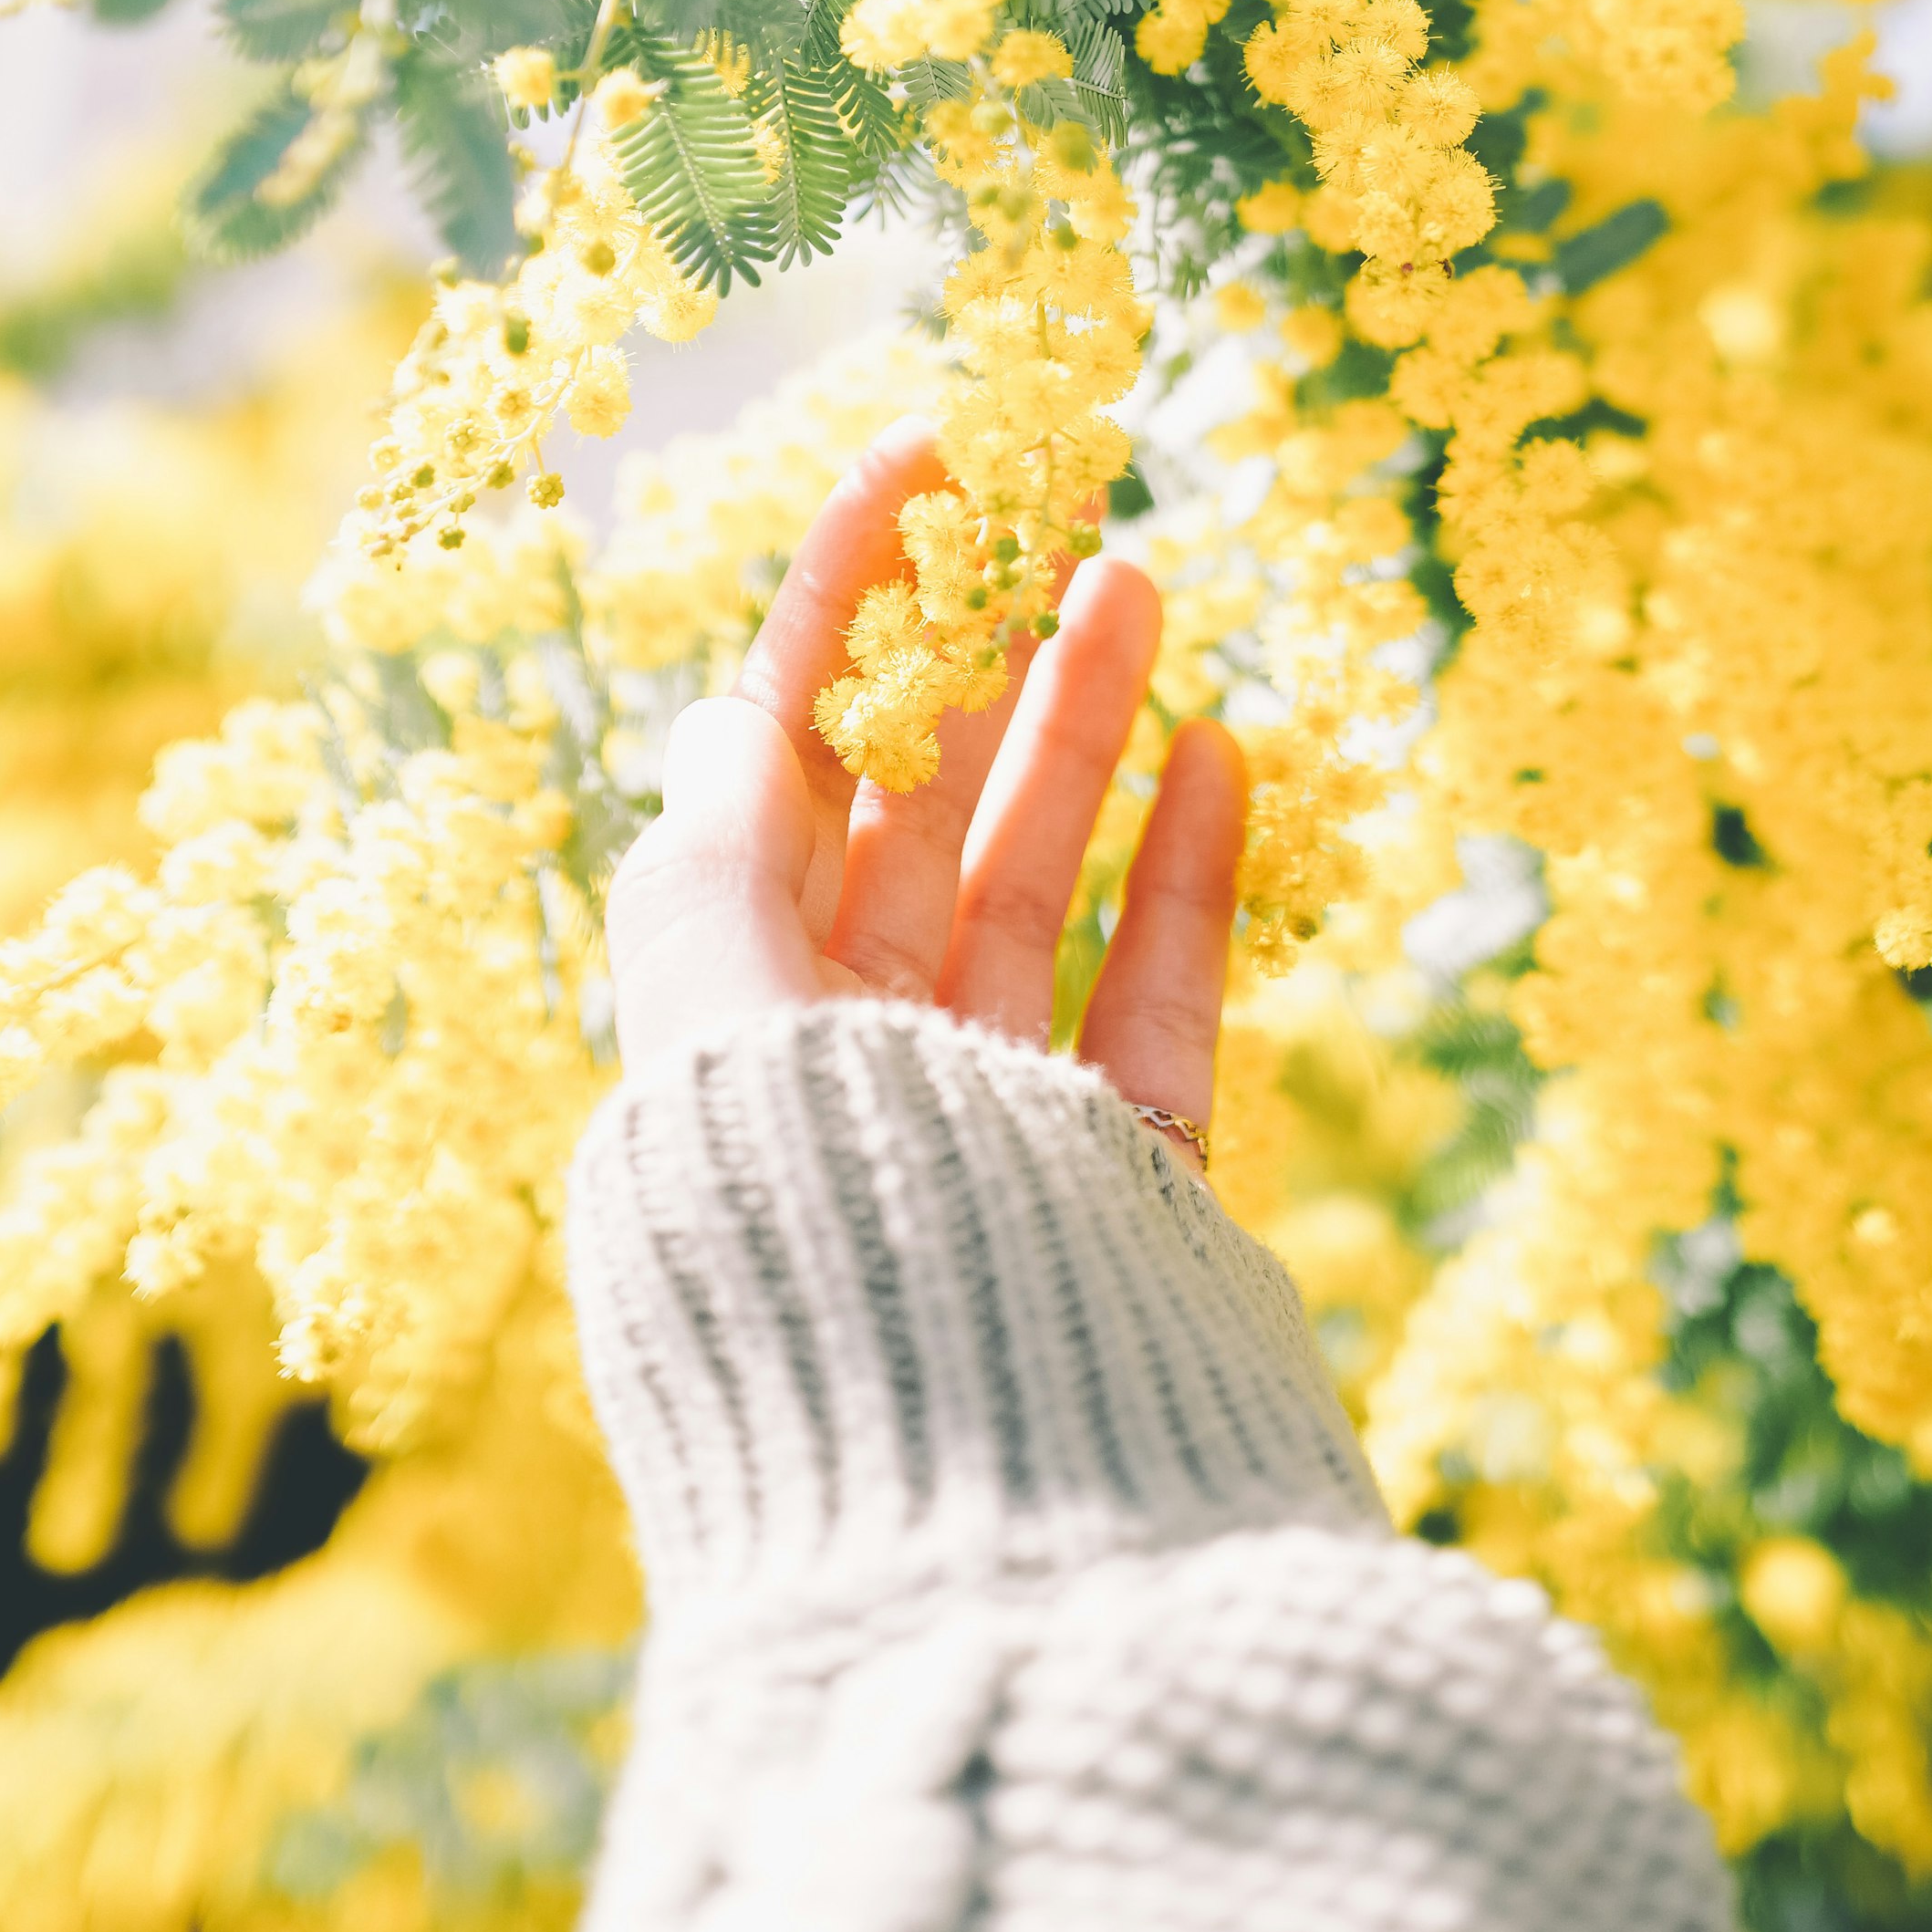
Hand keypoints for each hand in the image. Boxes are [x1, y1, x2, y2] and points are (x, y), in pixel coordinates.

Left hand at [600, 420, 1240, 1156]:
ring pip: (1031, 872)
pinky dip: (1187, 873)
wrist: (964, 1471)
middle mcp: (856, 1044)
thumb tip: (726, 725)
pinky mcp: (1117, 1164)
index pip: (782, 758)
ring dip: (1079, 719)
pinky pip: (1156, 993)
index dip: (843, 600)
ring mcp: (994, 1102)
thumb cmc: (808, 1229)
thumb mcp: (716, 1023)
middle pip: (911, 801)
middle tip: (1046, 500)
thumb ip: (713, 870)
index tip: (918, 460)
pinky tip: (1218, 754)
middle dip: (971, 638)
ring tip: (1133, 579)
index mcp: (737, 1007)